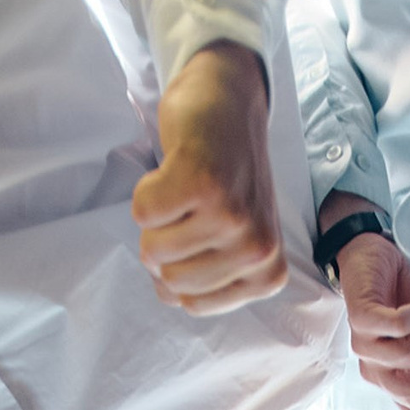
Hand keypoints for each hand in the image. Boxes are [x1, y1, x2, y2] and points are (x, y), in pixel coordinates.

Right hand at [135, 43, 287, 315]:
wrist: (231, 103)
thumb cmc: (226, 178)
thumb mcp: (235, 243)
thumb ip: (210, 279)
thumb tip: (170, 294)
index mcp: (267, 275)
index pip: (191, 305)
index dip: (178, 268)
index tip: (200, 234)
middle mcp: (257, 250)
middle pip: (169, 282)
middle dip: (164, 244)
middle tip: (190, 208)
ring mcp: (232, 217)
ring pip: (152, 250)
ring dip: (155, 216)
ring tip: (185, 188)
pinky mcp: (201, 184)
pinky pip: (142, 213)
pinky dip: (146, 189)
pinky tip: (176, 170)